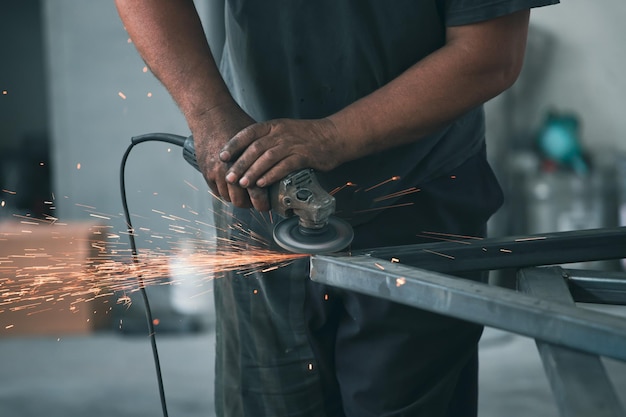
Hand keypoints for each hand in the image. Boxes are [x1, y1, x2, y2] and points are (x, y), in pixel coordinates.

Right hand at [190, 102, 269, 210]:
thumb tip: (278, 173)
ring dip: (237, 198)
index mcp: (246, 163)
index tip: (267, 206)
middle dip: (250, 204)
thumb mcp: (256, 140)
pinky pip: (216, 191)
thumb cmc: (235, 123)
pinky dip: (225, 192)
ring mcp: (216, 172)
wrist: (211, 115)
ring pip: (228, 198)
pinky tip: (232, 187)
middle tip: (257, 202)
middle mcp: (229, 170)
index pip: (256, 193)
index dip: (263, 203)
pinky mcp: (206, 172)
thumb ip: (264, 158)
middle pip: (240, 201)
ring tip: (245, 195)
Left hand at [219, 118, 343, 187]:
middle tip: (229, 177)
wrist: (334, 136)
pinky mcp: (304, 156)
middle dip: (240, 164)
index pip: (248, 133)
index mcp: (273, 126)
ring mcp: (293, 144)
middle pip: (255, 148)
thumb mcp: (284, 131)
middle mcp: (281, 133)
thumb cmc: (307, 137)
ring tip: (243, 183)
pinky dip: (271, 175)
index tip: (222, 156)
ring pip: (267, 158)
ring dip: (253, 172)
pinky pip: (284, 166)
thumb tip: (246, 157)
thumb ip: (267, 141)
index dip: (233, 145)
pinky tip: (262, 183)